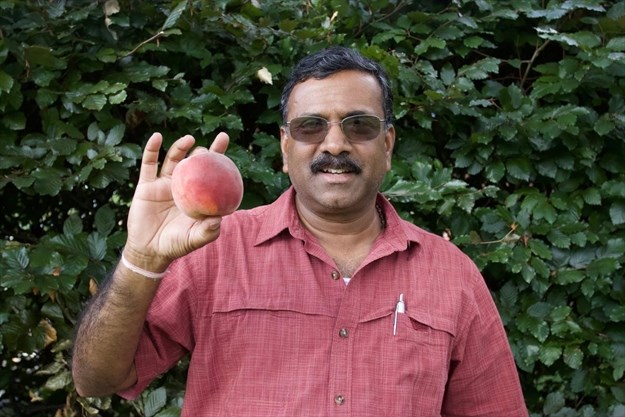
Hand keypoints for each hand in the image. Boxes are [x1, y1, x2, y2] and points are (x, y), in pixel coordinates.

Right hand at [122, 132, 230, 271]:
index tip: (223, 137)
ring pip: (172, 159)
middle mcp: (182, 186)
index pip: (210, 172)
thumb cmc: (176, 245)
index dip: (217, 154)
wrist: (149, 250)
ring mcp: (164, 183)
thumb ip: (208, 231)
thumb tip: (219, 219)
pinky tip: (157, 137)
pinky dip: (152, 149)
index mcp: (197, 195)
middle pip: (193, 162)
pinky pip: (149, 164)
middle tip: (205, 150)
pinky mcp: (146, 185)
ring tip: (189, 140)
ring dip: (180, 147)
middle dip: (201, 152)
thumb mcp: (194, 239)